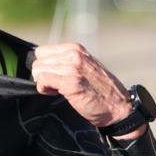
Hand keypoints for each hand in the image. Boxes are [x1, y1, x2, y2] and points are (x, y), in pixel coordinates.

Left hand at [31, 43, 146, 139]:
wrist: (118, 106)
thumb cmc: (100, 91)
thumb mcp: (84, 67)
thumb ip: (67, 62)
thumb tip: (43, 65)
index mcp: (75, 48)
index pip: (42, 51)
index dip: (44, 66)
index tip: (55, 77)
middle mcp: (73, 54)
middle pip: (38, 61)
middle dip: (42, 75)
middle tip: (56, 86)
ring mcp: (72, 67)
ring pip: (38, 70)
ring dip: (44, 83)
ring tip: (59, 90)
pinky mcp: (70, 82)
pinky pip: (42, 80)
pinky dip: (45, 90)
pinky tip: (57, 94)